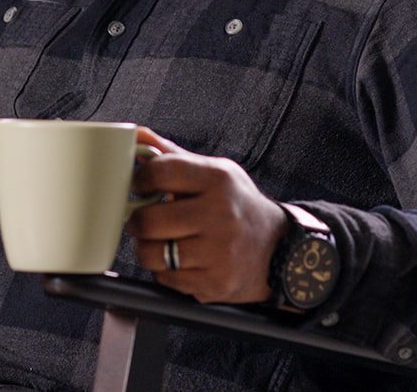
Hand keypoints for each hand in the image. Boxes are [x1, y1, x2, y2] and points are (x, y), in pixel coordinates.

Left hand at [126, 127, 288, 303]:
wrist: (280, 248)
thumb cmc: (238, 206)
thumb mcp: (215, 172)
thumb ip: (174, 156)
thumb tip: (137, 135)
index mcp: (218, 180)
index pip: (159, 172)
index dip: (139, 180)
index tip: (138, 186)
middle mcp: (220, 215)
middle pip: (149, 219)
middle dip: (137, 221)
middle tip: (142, 220)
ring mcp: (218, 252)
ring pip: (152, 253)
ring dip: (147, 248)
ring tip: (159, 241)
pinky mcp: (214, 283)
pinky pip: (166, 278)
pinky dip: (165, 270)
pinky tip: (181, 260)